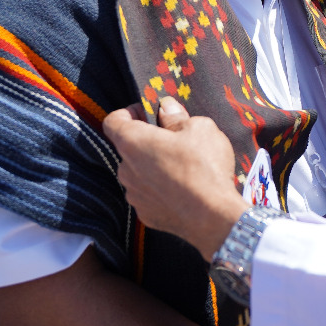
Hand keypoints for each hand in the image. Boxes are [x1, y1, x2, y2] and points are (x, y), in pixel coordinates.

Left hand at [103, 98, 245, 260]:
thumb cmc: (204, 167)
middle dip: (149, 141)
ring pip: (139, 172)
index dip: (129, 112)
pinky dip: (161, 189)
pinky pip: (148, 194)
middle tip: (176, 141)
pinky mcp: (145, 214)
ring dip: (154, 166)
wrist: (212, 217)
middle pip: (129, 148)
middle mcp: (125, 169)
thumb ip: (177, 116)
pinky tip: (184, 190)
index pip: (113, 120)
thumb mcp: (199, 128)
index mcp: (133, 142)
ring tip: (184, 168)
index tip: (149, 113)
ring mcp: (133, 195)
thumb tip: (166, 109)